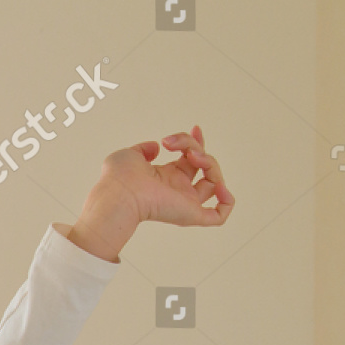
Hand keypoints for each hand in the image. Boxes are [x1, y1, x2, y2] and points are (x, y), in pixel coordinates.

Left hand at [67, 125, 234, 260]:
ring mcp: (185, 202)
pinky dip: (227, 202)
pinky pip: (218, 216)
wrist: (119, 193)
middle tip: (174, 143)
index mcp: (165, 177)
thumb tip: (156, 147)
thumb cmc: (118, 178)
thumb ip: (143, 149)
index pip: (190, 159)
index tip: (195, 128)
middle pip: (203, 165)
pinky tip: (220, 188)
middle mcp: (177, 190)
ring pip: (214, 181)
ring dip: (209, 161)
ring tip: (191, 155)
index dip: (196, 142)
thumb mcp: (129, 154)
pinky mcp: (190, 214)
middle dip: (196, 145)